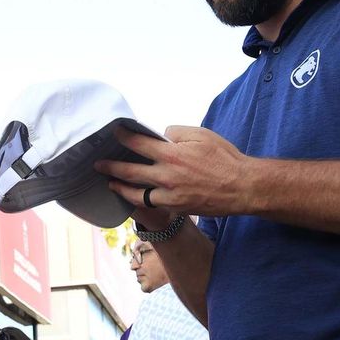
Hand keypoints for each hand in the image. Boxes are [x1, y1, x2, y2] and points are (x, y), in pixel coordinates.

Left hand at [95, 125, 258, 220]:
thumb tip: (161, 135)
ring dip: (120, 187)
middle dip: (111, 167)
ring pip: (136, 192)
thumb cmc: (224, 158)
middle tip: (98, 164)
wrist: (242, 187)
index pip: (139, 143)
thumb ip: (177, 132)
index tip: (114, 132)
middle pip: (130, 171)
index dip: (123, 137)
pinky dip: (138, 200)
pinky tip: (132, 196)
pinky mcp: (176, 207)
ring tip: (110, 183)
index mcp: (172, 154)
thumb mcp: (202, 135)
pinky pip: (151, 204)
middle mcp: (167, 175)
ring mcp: (170, 194)